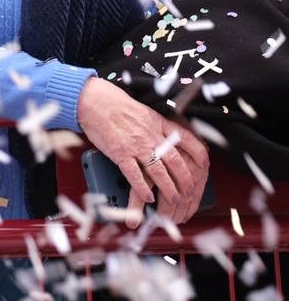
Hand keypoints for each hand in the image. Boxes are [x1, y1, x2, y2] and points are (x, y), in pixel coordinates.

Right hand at [77, 78, 206, 226]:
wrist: (94, 101)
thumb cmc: (115, 104)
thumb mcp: (144, 111)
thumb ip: (156, 125)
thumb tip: (165, 138)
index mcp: (159, 123)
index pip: (186, 139)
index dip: (198, 153)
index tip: (205, 163)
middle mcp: (151, 136)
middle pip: (175, 161)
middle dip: (185, 179)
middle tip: (189, 190)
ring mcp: (136, 146)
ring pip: (159, 171)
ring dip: (168, 188)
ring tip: (174, 199)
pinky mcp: (120, 153)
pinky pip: (134, 175)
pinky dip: (143, 188)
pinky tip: (148, 197)